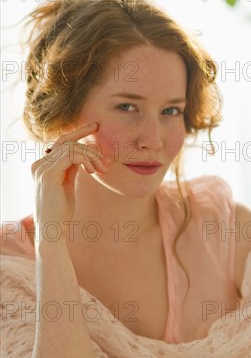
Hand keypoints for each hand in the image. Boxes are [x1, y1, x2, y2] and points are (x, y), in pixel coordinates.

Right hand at [31, 123, 109, 237]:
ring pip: (70, 147)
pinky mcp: (48, 174)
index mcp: (43, 165)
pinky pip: (69, 155)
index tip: (95, 127)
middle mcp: (39, 164)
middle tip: (105, 157)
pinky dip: (85, 159)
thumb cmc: (61, 212)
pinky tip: (92, 170)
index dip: (78, 132)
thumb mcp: (67, 185)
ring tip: (101, 169)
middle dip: (89, 145)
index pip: (61, 142)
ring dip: (91, 155)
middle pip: (66, 141)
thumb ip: (71, 169)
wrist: (53, 231)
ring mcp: (41, 168)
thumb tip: (83, 156)